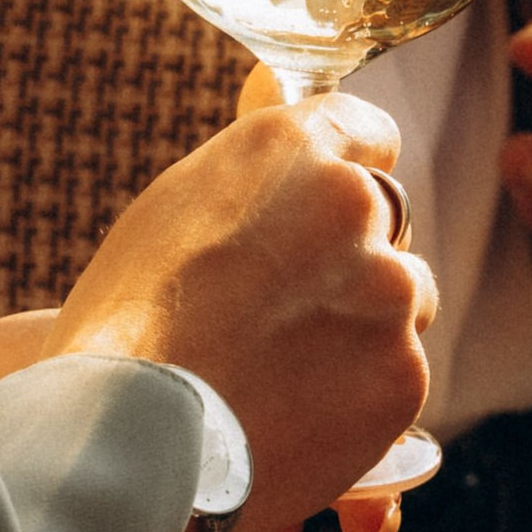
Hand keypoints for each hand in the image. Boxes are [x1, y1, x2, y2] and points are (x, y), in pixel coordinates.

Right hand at [45, 95, 435, 531]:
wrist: (128, 434)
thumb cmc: (130, 316)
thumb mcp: (180, 203)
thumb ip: (253, 167)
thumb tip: (276, 97)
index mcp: (294, 147)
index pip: (371, 134)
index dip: (344, 176)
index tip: (320, 213)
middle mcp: (356, 206)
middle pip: (387, 225)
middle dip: (351, 259)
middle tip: (280, 310)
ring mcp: (389, 293)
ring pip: (402, 304)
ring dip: (362, 327)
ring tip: (281, 373)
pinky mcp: (403, 376)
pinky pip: (397, 378)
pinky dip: (360, 397)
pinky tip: (294, 416)